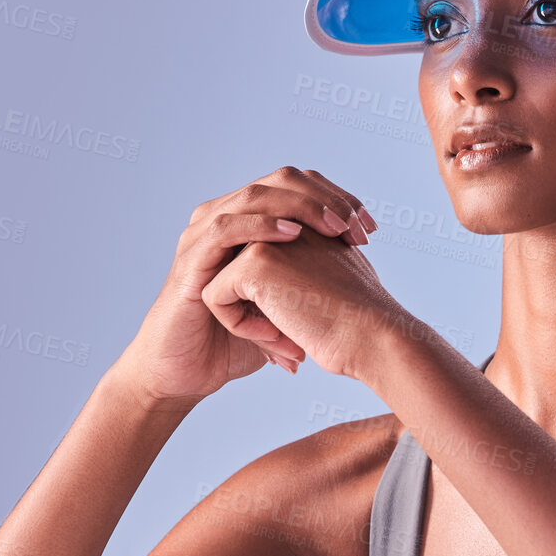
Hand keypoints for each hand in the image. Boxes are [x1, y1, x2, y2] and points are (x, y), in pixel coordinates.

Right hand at [120, 167, 377, 406]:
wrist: (186, 374)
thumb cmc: (231, 344)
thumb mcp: (284, 308)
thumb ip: (310, 285)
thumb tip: (357, 276)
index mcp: (248, 222)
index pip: (298, 187)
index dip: (336, 199)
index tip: (369, 227)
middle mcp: (225, 218)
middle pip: (281, 181)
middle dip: (326, 199)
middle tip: (357, 226)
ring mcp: (203, 235)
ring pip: (255, 195)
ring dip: (300, 207)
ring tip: (335, 226)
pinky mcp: (191, 259)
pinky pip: (225, 228)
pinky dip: (260, 226)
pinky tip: (291, 234)